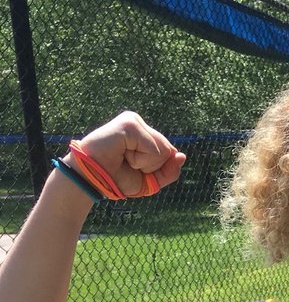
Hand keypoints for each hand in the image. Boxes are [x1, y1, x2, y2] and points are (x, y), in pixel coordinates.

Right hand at [69, 112, 185, 196]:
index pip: (170, 152)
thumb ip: (169, 171)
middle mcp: (140, 124)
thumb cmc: (118, 178)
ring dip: (145, 163)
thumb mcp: (150, 180)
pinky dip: (140, 160)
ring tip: (124, 158)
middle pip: (169, 150)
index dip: (156, 168)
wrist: (93, 180)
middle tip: (127, 163)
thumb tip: (182, 156)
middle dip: (152, 166)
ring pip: (163, 150)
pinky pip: (153, 148)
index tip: (133, 168)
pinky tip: (123, 154)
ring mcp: (134, 121)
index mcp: (144, 134)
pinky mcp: (129, 123)